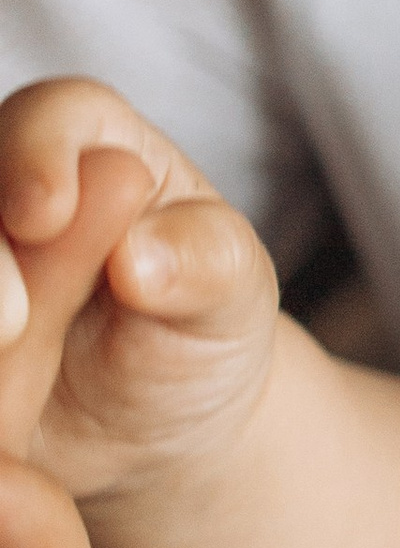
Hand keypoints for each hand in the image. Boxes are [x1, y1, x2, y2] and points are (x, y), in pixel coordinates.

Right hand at [0, 77, 277, 499]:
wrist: (151, 430)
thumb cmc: (198, 332)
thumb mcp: (229, 301)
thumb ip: (207, 265)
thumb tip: (142, 257)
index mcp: (88, 143)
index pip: (52, 118)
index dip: (38, 156)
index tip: (45, 216)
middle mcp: (3, 180)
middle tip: (13, 319)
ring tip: (9, 352)